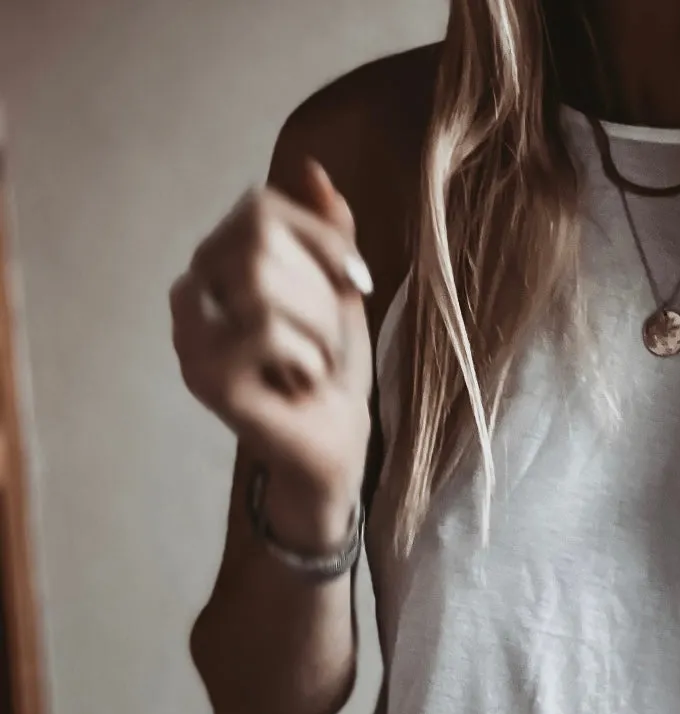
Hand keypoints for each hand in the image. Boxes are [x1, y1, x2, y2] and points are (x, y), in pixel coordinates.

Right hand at [170, 158, 373, 547]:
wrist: (336, 447)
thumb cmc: (333, 371)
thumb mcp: (340, 292)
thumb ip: (327, 233)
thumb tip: (313, 169)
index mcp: (219, 266)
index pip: (260, 207)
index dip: (320, 236)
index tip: (358, 279)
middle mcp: (192, 293)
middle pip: (260, 240)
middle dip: (320, 291)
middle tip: (327, 342)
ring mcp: (190, 337)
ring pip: (261, 281)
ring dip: (316, 327)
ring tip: (314, 364)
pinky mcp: (204, 376)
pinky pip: (264, 328)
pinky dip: (306, 357)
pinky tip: (301, 385)